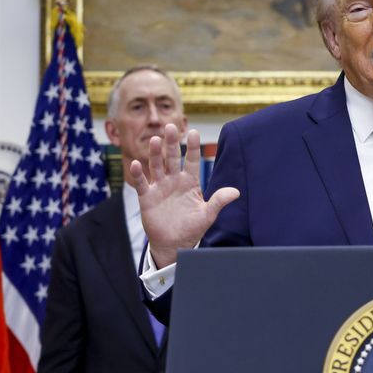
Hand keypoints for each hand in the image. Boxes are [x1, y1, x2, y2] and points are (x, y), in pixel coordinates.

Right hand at [130, 124, 239, 267]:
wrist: (174, 245)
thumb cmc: (192, 229)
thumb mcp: (208, 215)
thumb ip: (219, 201)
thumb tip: (236, 192)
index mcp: (190, 182)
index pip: (192, 161)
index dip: (193, 147)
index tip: (194, 132)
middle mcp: (174, 180)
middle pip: (172, 158)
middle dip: (172, 143)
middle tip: (171, 127)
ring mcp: (160, 187)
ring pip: (157, 166)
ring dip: (154, 154)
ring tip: (154, 140)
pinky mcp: (147, 197)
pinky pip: (141, 183)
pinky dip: (139, 174)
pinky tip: (136, 164)